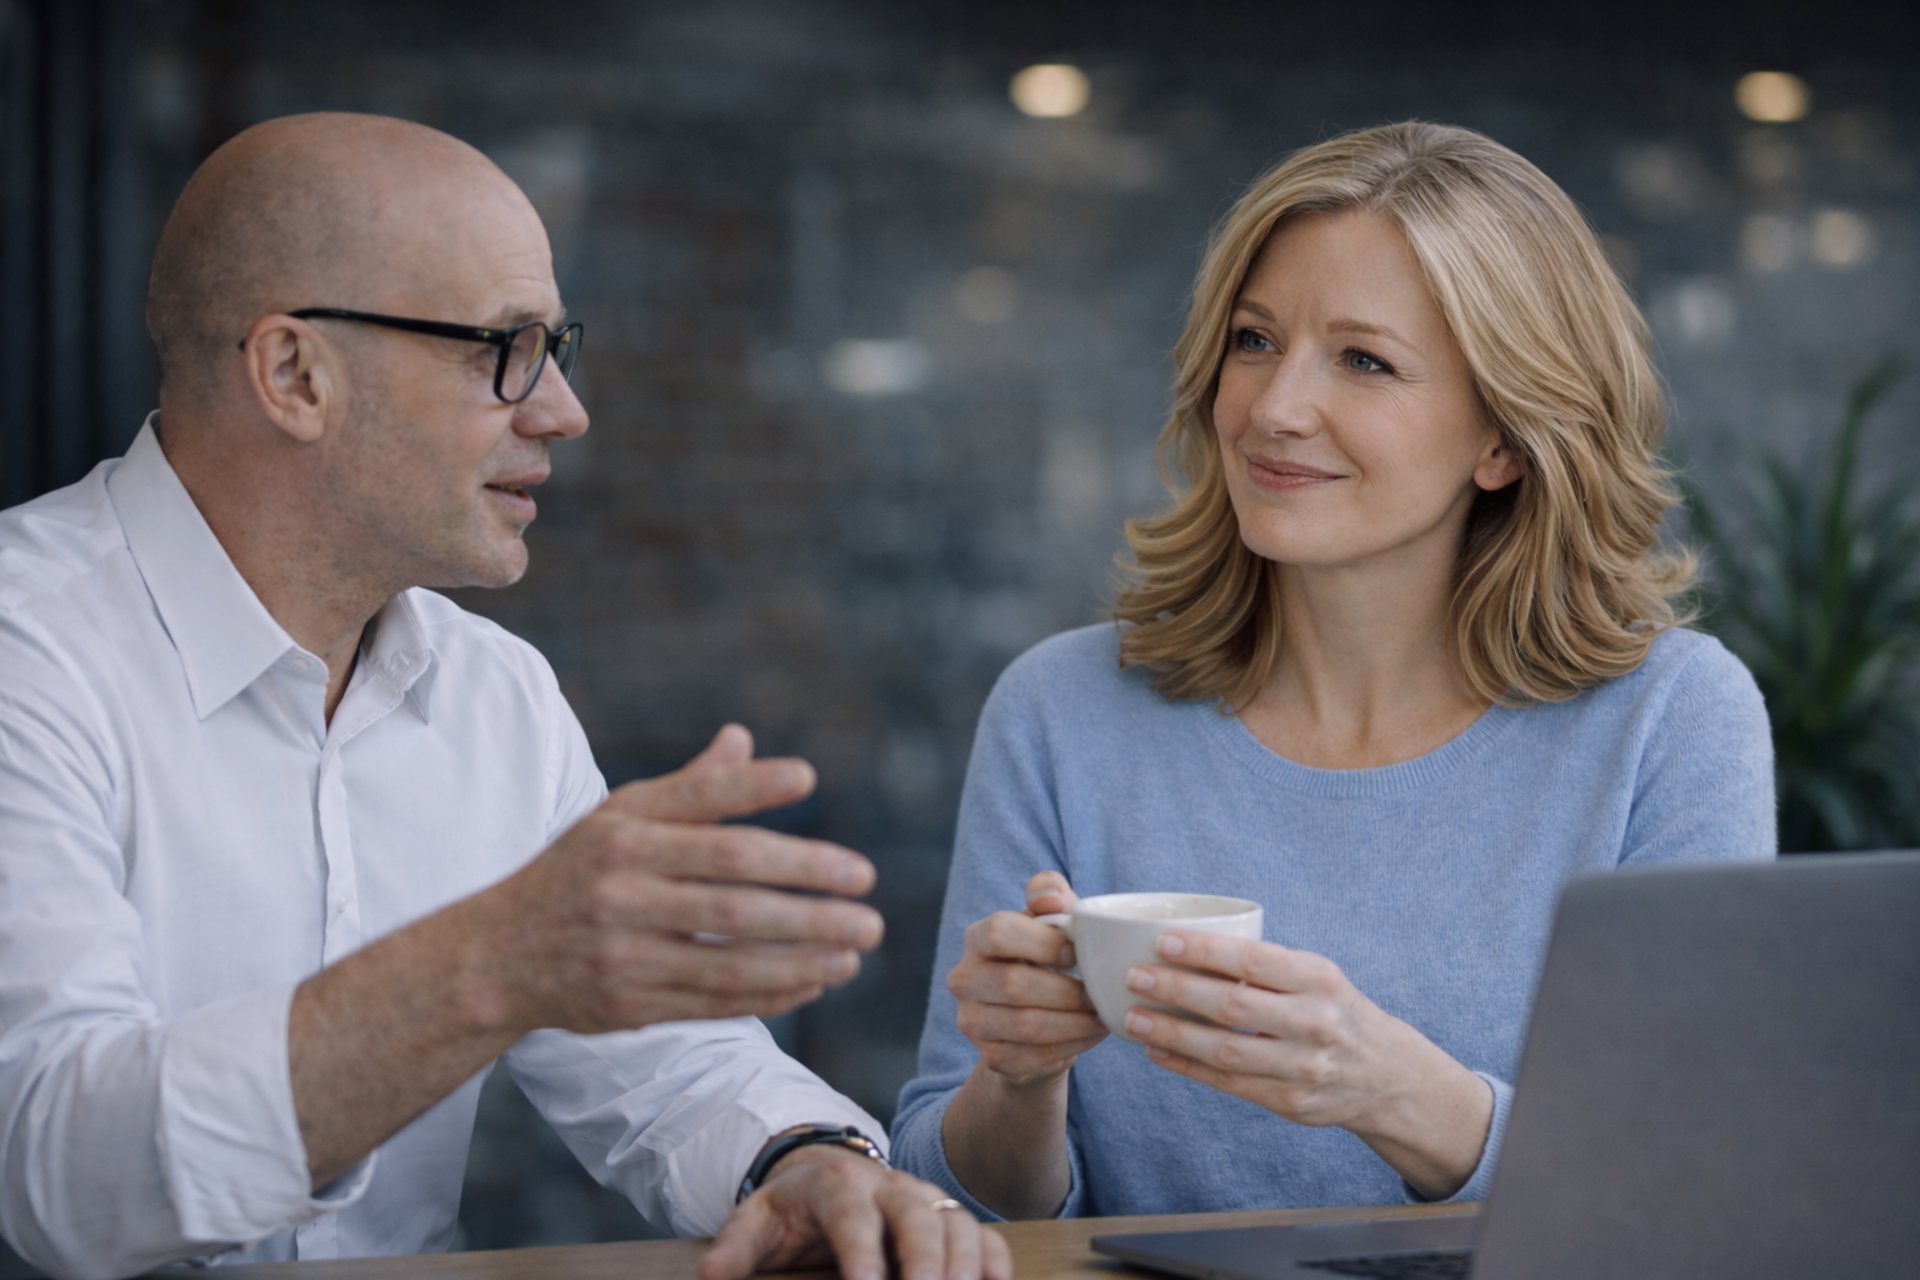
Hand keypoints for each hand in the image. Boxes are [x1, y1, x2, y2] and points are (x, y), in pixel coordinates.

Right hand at [465, 724, 884, 1034]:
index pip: (696, 800)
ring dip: (803, 949)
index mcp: (621, 828)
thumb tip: (743, 738)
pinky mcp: (629, 1002)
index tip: (809, 779)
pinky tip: (815, 980)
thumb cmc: (575, 875)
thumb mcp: (616, 820)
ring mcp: (624, 947)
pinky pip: (715, 999)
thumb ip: (688, 788)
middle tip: (867, 887)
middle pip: (731, 881)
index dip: (751, 787)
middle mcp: (621, 883)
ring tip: (856, 948)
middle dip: (808, 884)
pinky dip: (771, 992)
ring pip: (730, 949)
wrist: (493, 958)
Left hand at [699, 1148, 1011, 1279]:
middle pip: (918, 1217)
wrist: (825, 1176)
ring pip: (958, 1224)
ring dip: (965, 1265)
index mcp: (839, 1186)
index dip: (863, 1253)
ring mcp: (926, 1201)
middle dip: (927, 1261)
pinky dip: (995, 1263)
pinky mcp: (950, 1218)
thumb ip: (736, 1248)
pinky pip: (984, 1236)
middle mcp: (891, 1188)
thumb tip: (712, 1274)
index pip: (853, 1217)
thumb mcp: (756, 1222)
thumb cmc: (792, 1211)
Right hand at [946, 871, 1105, 1087]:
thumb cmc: (1046, 956)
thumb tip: (1053, 897)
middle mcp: (964, 980)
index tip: (1077, 952)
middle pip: (1015, 985)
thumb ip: (1051, 896)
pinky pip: (1034, 1055)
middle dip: (1066, 991)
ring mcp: (972, 1022)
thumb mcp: (1052, 920)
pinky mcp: (991, 1057)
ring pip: (1027, 1025)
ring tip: (1101, 1015)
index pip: (999, 932)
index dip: (1043, 942)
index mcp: (977, 938)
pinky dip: (1071, 1045)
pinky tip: (1091, 1034)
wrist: (1035, 1017)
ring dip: (1074, 1022)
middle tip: (1098, 994)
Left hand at [1120, 932, 1493, 1197]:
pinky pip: (1229, 1084)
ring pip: (1225, 1051)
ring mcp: (1304, 1068)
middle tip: (1135, 978)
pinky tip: (1158, 1052)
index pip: (1253, 960)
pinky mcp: (1291, 1103)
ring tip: (1133, 1018)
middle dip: (1177, 991)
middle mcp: (1315, 1023)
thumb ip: (1268, 967)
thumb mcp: (1318, 978)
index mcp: (1320, 979)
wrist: (1389, 1077)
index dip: (1204, 952)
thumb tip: (1188, 948)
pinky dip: (1188, 1068)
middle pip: (1233, 1007)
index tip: (1162, 942)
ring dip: (1172, 1034)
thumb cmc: (1337, 1012)